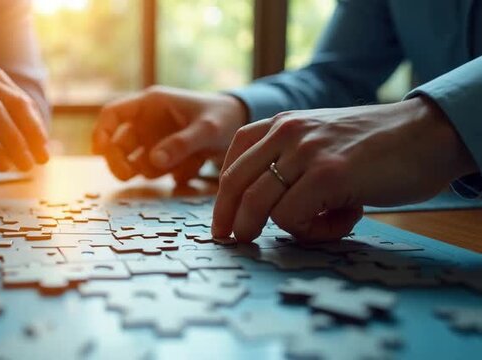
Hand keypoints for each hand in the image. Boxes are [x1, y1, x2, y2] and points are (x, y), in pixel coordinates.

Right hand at [0, 67, 48, 171]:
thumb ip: (5, 121)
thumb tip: (39, 147)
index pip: (22, 103)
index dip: (37, 129)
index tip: (46, 153)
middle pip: (12, 106)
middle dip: (29, 136)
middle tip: (39, 162)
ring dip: (13, 143)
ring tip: (23, 166)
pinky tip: (0, 164)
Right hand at [93, 86, 246, 183]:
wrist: (242, 124)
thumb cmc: (223, 117)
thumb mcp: (207, 129)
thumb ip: (182, 144)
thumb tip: (154, 161)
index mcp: (150, 105)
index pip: (112, 114)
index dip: (101, 132)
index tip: (100, 152)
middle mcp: (146, 123)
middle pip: (116, 144)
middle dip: (119, 162)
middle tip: (129, 175)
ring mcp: (153, 142)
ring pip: (134, 163)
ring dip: (148, 170)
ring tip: (179, 166)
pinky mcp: (164, 157)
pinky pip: (155, 172)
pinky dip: (168, 175)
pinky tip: (191, 168)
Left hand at [211, 97, 476, 241]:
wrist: (429, 133)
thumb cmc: (378, 147)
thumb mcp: (322, 141)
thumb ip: (291, 162)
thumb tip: (260, 207)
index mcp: (282, 124)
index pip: (233, 162)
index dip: (223, 198)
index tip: (224, 223)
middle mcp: (287, 132)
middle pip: (235, 185)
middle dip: (230, 221)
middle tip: (236, 241)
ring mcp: (306, 152)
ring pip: (259, 205)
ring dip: (280, 229)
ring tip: (318, 228)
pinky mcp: (328, 175)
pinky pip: (292, 219)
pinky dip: (313, 232)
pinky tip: (346, 219)